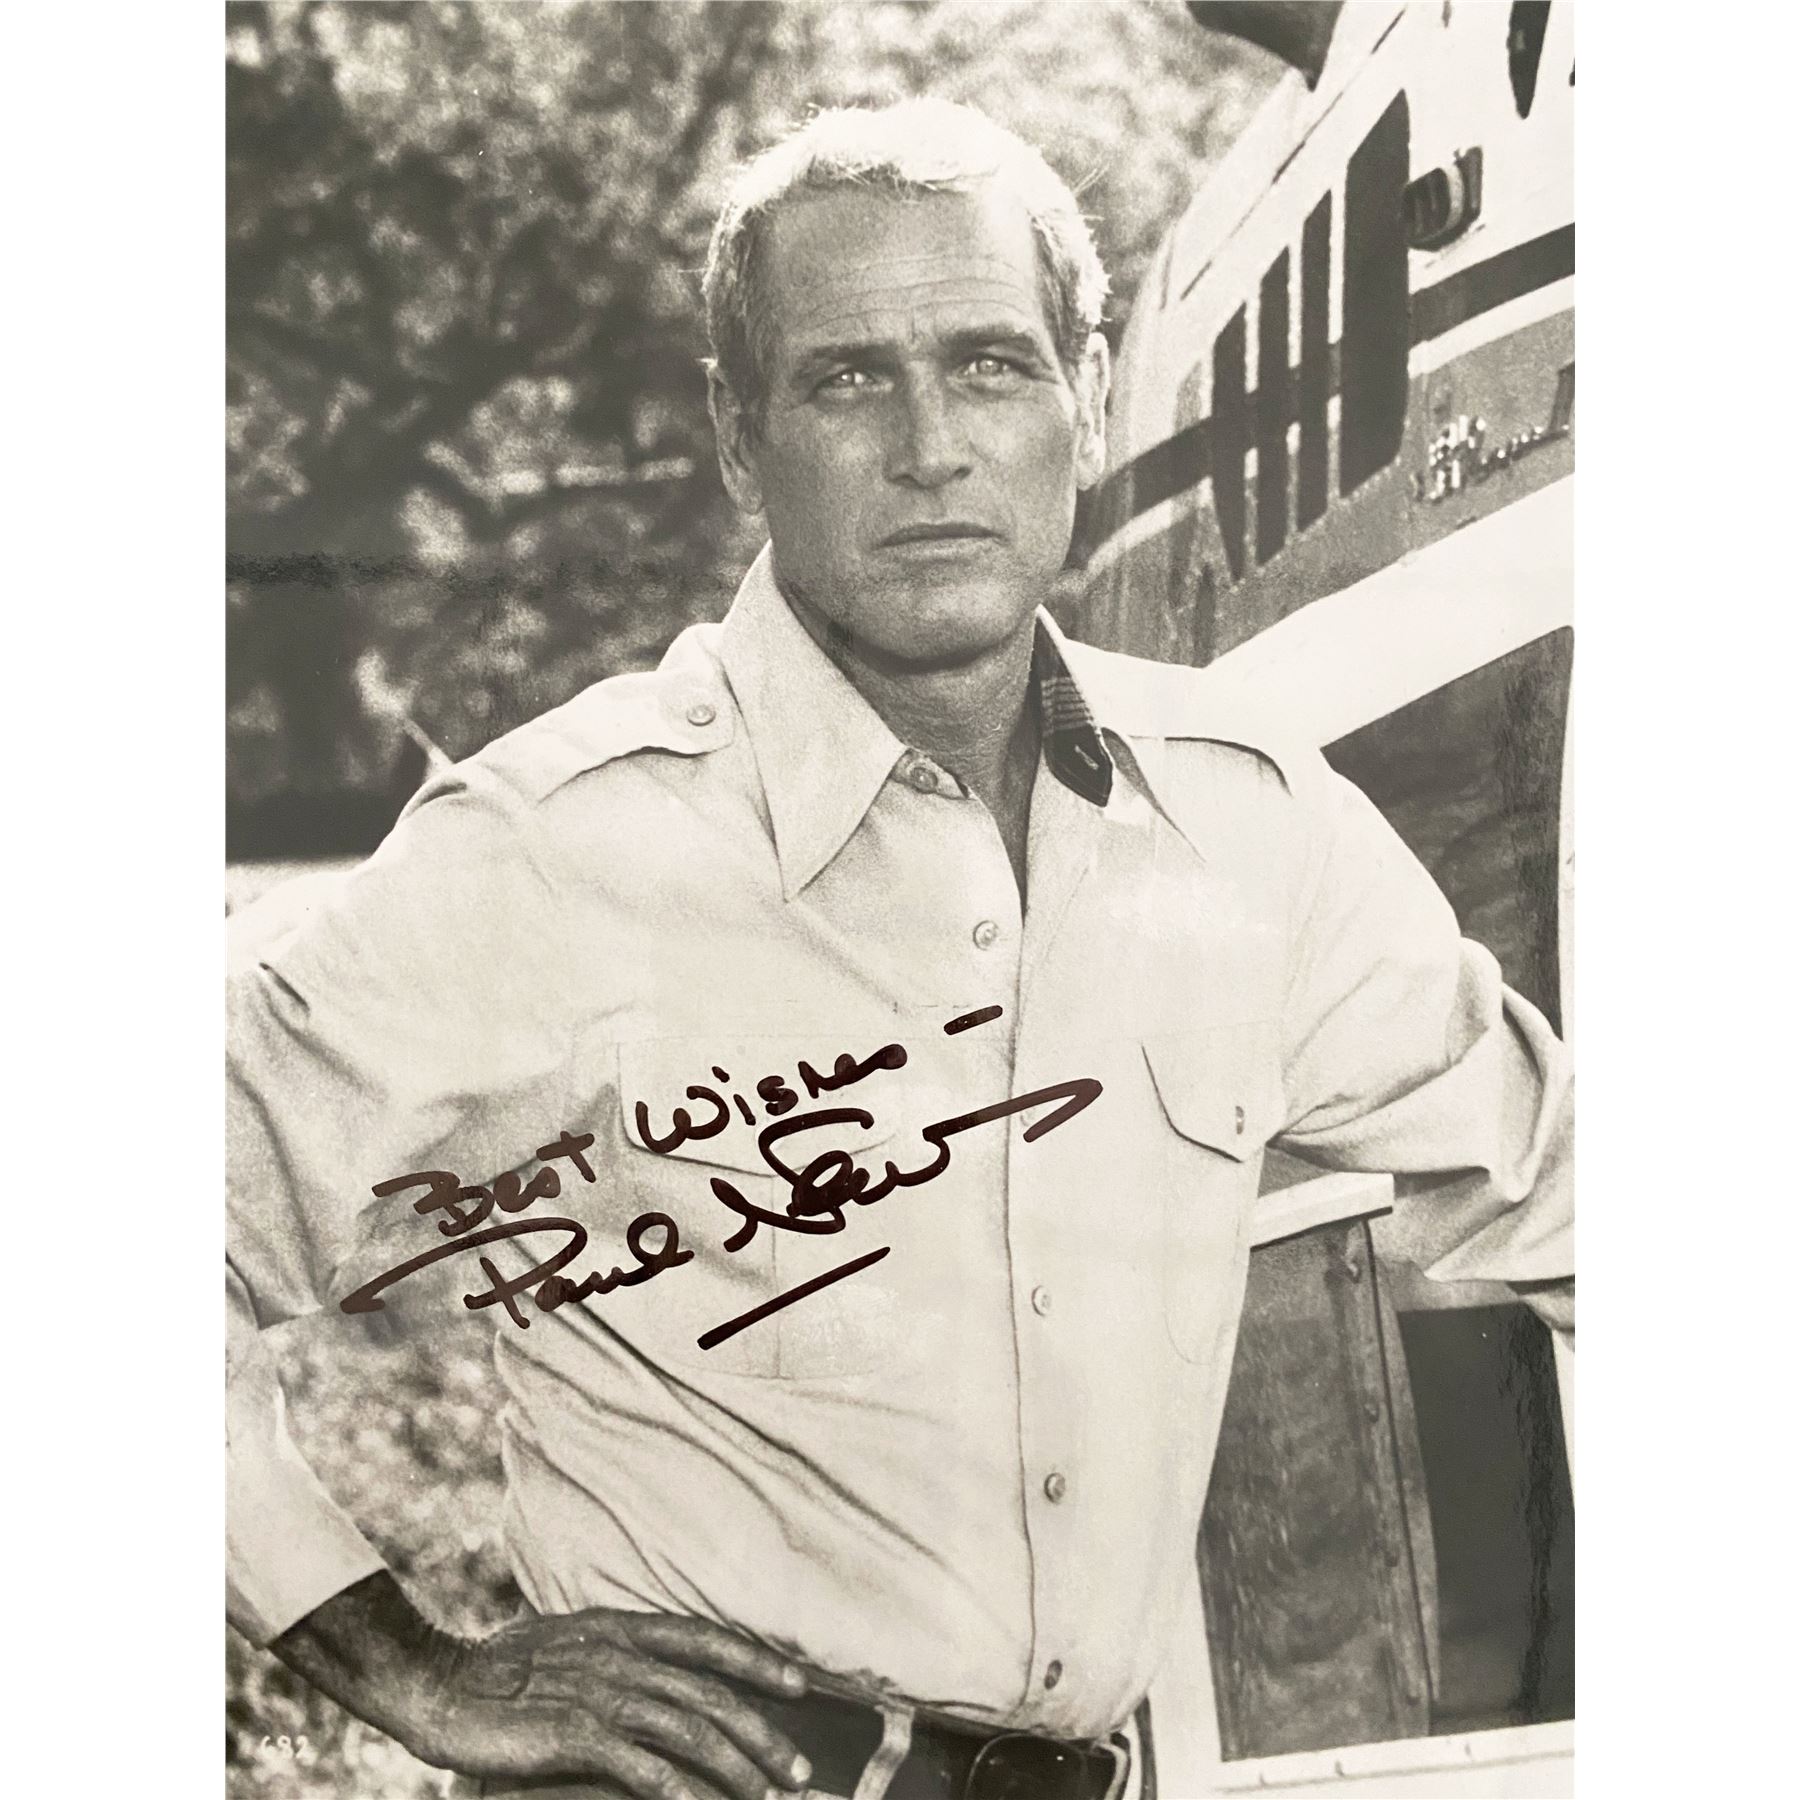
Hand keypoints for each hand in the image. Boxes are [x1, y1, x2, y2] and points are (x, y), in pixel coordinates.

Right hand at [414, 1607, 814, 1798]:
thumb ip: (613, 1650)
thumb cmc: (500, 1668)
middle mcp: (622, 1655)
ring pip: (691, 1730)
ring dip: (738, 1766)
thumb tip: (651, 1664)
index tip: (800, 1684)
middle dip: (763, 1732)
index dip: (756, 1661)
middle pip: (711, 1693)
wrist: (440, 1684)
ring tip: (769, 1795)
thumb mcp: (567, 1640)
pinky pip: (646, 1768)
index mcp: (621, 1627)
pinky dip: (683, 1791)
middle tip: (800, 1767)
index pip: (706, 1640)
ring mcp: (602, 1693)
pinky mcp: (578, 1735)